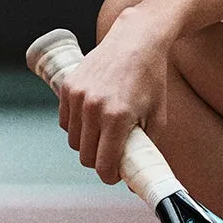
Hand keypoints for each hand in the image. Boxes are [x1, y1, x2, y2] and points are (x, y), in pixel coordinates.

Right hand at [57, 9, 172, 182]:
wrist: (136, 40)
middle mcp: (94, 107)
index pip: (102, 165)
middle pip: (85, 156)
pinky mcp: (68, 86)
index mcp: (118, 117)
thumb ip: (146, 149)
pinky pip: (65, 122)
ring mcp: (78, 96)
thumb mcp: (157, 117)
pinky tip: (92, 119)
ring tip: (104, 133)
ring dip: (87, 144)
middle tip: (112, 154)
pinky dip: (76, 127)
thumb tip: (134, 182)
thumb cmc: (151, 80)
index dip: (110, 176)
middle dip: (98, 161)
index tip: (116, 174)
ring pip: (73, 141)